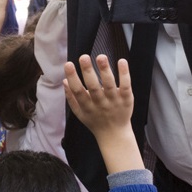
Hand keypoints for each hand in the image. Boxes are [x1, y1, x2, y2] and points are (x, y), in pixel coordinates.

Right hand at [63, 54, 142, 174]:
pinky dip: (124, 74)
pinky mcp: (127, 99)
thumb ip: (71, 98)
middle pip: (93, 87)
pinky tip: (121, 61)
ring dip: (105, 70)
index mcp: (87, 107)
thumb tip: (64, 81)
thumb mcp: (79, 113)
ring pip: (109, 85)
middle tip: (83, 57)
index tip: (68, 64)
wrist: (114, 134)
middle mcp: (100, 104)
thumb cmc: (95, 122)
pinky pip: (126, 85)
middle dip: (88, 71)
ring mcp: (114, 101)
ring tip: (101, 57)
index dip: (72, 78)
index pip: (78, 91)